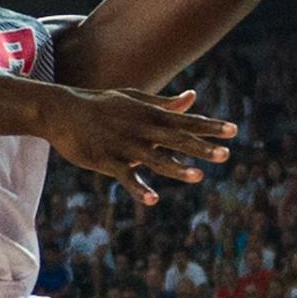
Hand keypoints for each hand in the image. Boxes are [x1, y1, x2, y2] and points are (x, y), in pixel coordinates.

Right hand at [41, 87, 236, 206]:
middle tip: (227, 155)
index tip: (234, 130)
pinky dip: (139, 188)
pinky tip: (153, 200)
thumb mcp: (134, 99)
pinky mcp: (107, 161)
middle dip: (203, 147)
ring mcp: (125, 145)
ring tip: (198, 176)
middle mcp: (142, 129)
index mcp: (150, 114)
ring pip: (155, 159)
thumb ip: (164, 103)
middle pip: (177, 140)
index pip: (186, 121)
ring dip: (177, 168)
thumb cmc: (100, 104)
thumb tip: (192, 97)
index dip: (210, 126)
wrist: (62, 111)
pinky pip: (127, 177)